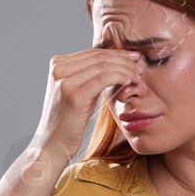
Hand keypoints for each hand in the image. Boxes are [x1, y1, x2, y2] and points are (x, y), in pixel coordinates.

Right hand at [33, 20, 143, 160]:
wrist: (54, 142)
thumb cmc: (70, 118)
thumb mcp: (79, 90)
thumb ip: (91, 74)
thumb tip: (116, 60)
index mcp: (58, 64)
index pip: (94, 52)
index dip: (117, 53)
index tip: (134, 58)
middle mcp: (59, 69)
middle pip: (99, 57)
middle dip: (123, 60)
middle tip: (139, 66)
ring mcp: (65, 81)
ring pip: (103, 66)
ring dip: (125, 69)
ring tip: (137, 75)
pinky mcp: (74, 95)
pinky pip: (103, 79)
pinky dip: (119, 77)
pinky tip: (129, 81)